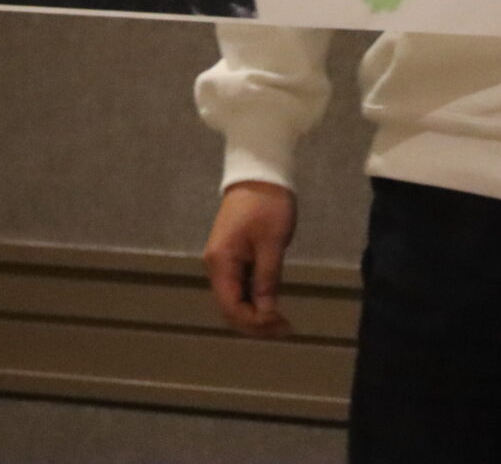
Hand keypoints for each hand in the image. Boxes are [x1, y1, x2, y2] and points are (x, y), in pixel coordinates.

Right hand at [203, 179, 296, 336]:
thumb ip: (267, 281)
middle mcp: (216, 265)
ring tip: (281, 319)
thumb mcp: (272, 244)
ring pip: (233, 298)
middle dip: (254, 322)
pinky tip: (271, 301)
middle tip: (284, 327)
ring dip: (254, 313)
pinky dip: (253, 298)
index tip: (281, 324)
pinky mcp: (231, 255)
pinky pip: (238, 286)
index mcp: (221, 262)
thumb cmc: (267, 206)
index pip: (231, 307)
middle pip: (229, 307)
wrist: (259, 173)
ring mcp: (222, 260)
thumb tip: (266, 313)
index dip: (254, 323)